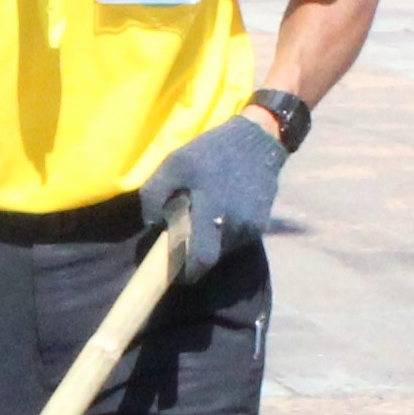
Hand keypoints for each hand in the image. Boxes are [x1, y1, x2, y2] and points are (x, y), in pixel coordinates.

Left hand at [136, 113, 285, 277]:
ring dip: (211, 242)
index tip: (177, 273)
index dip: (188, 272)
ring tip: (204, 219)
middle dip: (197, 255)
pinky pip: (237, 239)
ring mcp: (252, 226)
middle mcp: (235, 225)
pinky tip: (220, 212)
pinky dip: (224, 233)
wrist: (257, 140)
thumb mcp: (174, 164)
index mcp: (212, 211)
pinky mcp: (261, 224)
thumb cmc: (211, 152)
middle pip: (212, 257)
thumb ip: (155, 194)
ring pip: (224, 249)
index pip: (202, 259)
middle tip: (186, 242)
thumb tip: (152, 224)